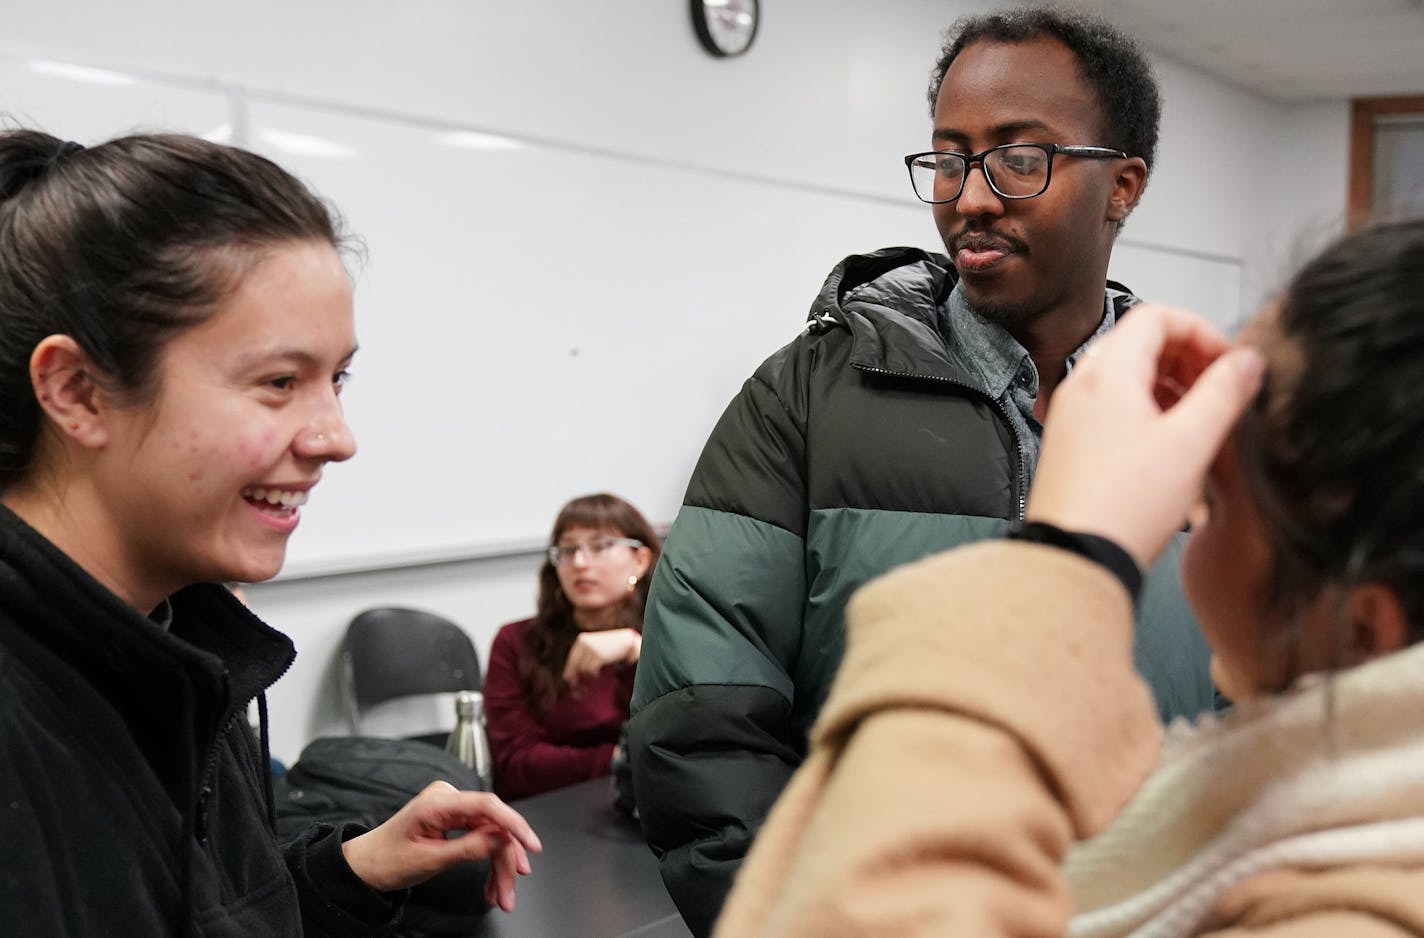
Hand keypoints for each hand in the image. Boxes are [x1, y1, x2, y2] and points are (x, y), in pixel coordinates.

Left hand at [341, 781, 541, 911]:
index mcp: (438, 802)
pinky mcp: (454, 818)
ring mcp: (452, 807)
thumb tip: (502, 841)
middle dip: (505, 861)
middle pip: (492, 826)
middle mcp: (448, 798)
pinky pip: (481, 837)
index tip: (532, 846)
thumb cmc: (388, 861)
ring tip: (502, 895)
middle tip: (511, 891)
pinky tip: (491, 884)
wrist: (365, 865)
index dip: (514, 825)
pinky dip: (488, 861)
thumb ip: (469, 848)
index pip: (487, 806)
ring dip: (499, 866)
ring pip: (491, 835)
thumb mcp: (431, 860)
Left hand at [562, 628, 640, 688]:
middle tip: (578, 693)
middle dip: (575, 681)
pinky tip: (598, 676)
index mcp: (581, 640)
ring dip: (587, 679)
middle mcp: (583, 642)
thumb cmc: (612, 648)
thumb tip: (572, 678)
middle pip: (573, 667)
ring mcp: (590, 648)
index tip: (574, 687)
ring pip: (582, 670)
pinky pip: (590, 670)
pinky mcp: (598, 655)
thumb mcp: (596, 649)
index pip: (571, 661)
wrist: (628, 642)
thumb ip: (585, 658)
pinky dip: (593, 676)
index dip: (571, 675)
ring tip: (594, 680)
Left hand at [1027, 303, 1264, 568]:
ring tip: (1201, 419)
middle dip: (1187, 360)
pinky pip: (1112, 410)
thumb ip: (1224, 393)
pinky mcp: (1071, 446)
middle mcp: (1080, 388)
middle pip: (1139, 345)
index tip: (1227, 360)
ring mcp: (1071, 417)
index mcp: (1106, 375)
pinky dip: (1146, 413)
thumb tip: (1247, 361)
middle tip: (1219, 388)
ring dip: (1169, 388)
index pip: (1155, 317)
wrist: (1073, 557)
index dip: (1200, 330)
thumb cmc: (1122, 507)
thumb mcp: (1191, 444)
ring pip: (1127, 379)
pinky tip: (1172, 446)